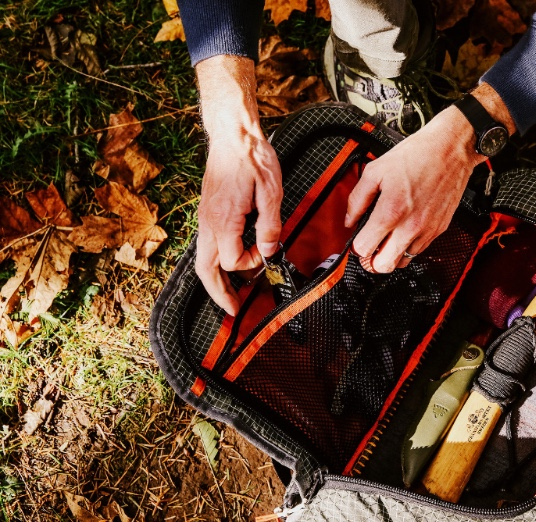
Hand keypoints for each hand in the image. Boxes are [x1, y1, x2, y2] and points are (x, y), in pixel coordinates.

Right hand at [194, 55, 282, 314]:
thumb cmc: (252, 158)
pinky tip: (229, 264)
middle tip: (232, 311)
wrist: (233, 134)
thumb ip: (270, 225)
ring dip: (216, 279)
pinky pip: (207, 245)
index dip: (253, 265)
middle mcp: (209, 223)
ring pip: (202, 259)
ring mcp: (205, 218)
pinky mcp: (208, 212)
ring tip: (230, 294)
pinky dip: (216, 262)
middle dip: (218, 293)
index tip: (267, 254)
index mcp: (224, 221)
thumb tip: (268, 252)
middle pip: (205, 270)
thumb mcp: (271, 191)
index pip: (234, 261)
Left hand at [346, 84, 514, 272]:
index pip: (364, 250)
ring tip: (387, 238)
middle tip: (370, 246)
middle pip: (383, 266)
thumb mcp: (375, 170)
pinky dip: (408, 247)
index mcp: (390, 212)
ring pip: (402, 262)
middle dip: (372, 260)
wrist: (450, 149)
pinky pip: (419, 251)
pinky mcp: (439, 230)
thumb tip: (349, 219)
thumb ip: (357, 198)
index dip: (357, 246)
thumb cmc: (417, 155)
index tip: (358, 238)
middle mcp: (410, 227)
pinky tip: (404, 231)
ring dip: (391, 254)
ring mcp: (426, 231)